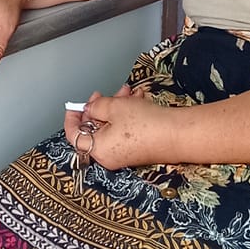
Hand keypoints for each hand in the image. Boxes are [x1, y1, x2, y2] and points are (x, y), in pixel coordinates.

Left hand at [63, 87, 180, 169]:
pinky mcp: (137, 149)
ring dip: (117, 106)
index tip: (74, 105)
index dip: (72, 118)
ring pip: (112, 126)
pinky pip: (125, 130)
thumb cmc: (146, 124)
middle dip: (100, 107)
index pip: (74, 136)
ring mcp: (124, 154)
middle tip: (103, 95)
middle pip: (94, 129)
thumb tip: (90, 108)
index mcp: (98, 150)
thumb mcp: (114, 107)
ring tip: (127, 92)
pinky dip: (128, 114)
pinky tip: (137, 99)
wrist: (177, 134)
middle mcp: (109, 156)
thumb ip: (96, 106)